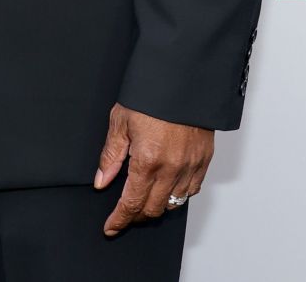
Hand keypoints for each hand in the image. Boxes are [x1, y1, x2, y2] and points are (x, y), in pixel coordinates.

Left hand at [93, 103, 213, 235]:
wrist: (183, 78)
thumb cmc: (151, 96)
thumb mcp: (121, 121)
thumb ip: (111, 156)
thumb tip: (102, 181)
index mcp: (147, 160)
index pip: (131, 203)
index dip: (120, 220)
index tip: (112, 227)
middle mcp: (171, 168)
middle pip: (153, 209)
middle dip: (136, 215)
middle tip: (125, 212)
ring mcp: (190, 166)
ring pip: (174, 203)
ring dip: (158, 206)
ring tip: (145, 200)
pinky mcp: (203, 160)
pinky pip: (192, 190)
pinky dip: (178, 195)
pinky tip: (167, 188)